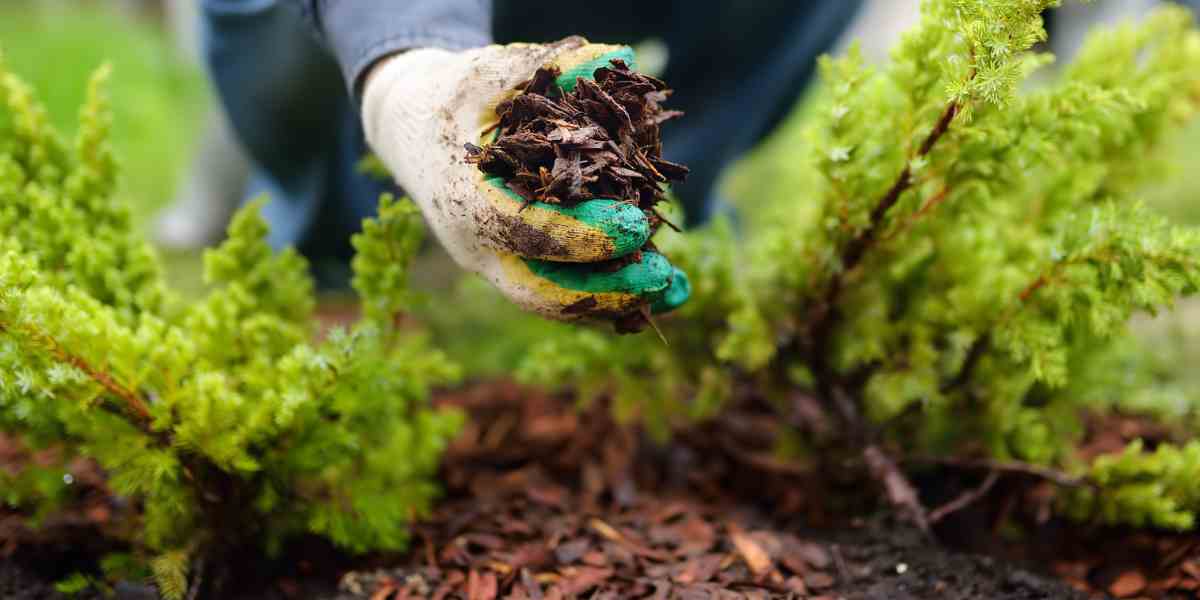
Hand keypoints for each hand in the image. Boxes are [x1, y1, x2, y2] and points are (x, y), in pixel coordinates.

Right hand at [361, 37, 689, 324]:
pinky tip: (665, 290)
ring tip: (677, 290)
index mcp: (463, 198)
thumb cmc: (454, 95)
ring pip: (555, 302)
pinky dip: (612, 296)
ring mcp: (494, 265)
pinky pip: (565, 293)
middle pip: (540, 290)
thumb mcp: (491, 72)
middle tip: (663, 276)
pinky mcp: (516, 268)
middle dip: (605, 290)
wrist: (411, 129)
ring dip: (618, 302)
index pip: (523, 229)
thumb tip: (616, 58)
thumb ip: (549, 65)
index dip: (581, 234)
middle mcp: (476, 245)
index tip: (636, 226)